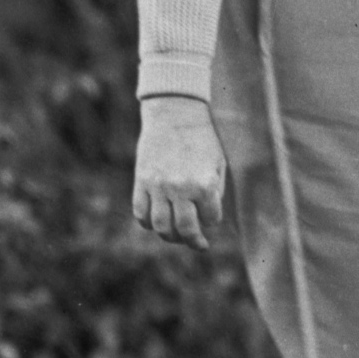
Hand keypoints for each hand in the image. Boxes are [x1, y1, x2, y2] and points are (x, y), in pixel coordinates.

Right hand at [132, 96, 227, 248]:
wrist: (175, 114)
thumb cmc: (202, 139)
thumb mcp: (218, 163)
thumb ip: (215, 192)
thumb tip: (207, 219)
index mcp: (205, 183)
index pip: (211, 219)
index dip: (213, 221)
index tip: (212, 218)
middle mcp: (181, 188)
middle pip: (184, 229)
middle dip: (192, 241)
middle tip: (198, 243)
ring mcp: (158, 186)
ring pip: (160, 226)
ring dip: (169, 236)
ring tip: (177, 236)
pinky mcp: (141, 181)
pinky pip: (140, 212)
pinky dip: (147, 223)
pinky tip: (157, 222)